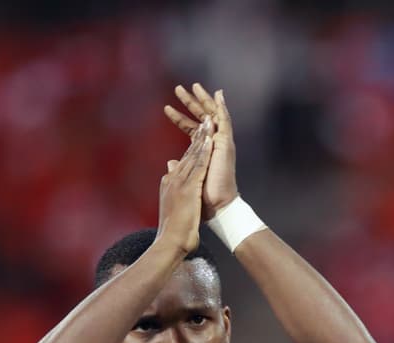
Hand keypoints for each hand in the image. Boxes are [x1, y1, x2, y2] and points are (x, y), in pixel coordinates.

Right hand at [158, 119, 213, 253]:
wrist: (170, 242)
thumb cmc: (174, 230)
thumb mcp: (172, 206)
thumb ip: (172, 189)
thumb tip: (171, 169)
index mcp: (172, 183)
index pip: (184, 160)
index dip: (193, 144)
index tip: (200, 130)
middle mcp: (173, 179)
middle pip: (188, 152)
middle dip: (197, 133)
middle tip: (206, 115)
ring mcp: (180, 183)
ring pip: (193, 155)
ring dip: (202, 137)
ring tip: (209, 120)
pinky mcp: (187, 189)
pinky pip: (198, 166)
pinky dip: (204, 152)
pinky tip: (210, 141)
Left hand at [164, 83, 236, 219]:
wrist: (216, 206)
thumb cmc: (203, 196)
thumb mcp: (186, 179)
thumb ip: (179, 167)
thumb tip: (171, 161)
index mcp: (203, 153)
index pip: (191, 131)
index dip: (180, 119)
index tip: (167, 109)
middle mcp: (213, 146)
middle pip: (201, 119)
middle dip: (190, 103)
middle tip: (179, 88)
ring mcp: (220, 144)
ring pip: (212, 116)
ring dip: (204, 100)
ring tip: (195, 85)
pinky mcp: (226, 144)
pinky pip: (225, 121)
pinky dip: (222, 108)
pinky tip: (218, 95)